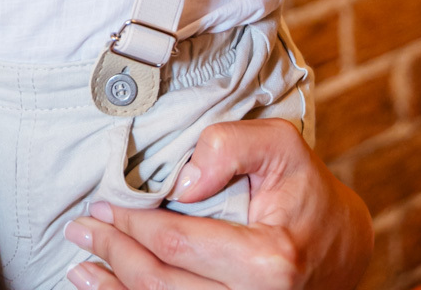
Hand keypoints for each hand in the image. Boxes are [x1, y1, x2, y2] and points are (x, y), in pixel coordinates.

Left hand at [65, 120, 372, 289]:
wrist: (339, 243)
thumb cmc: (303, 187)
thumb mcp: (280, 144)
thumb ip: (231, 145)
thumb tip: (182, 181)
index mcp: (269, 260)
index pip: (178, 244)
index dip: (132, 224)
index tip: (100, 204)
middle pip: (162, 286)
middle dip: (113, 254)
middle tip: (80, 228)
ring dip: (115, 289)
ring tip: (82, 263)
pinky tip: (110, 287)